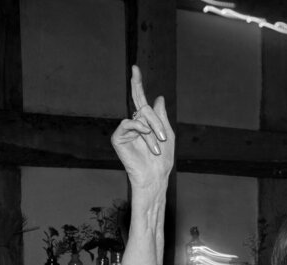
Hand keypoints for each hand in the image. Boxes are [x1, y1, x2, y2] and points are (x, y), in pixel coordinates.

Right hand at [111, 66, 174, 193]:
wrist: (155, 176)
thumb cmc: (163, 159)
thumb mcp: (168, 134)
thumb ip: (162, 116)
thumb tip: (158, 97)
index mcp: (145, 120)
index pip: (140, 98)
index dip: (137, 83)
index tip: (135, 68)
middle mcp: (133, 122)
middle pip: (143, 106)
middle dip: (156, 120)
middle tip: (164, 138)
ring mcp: (125, 130)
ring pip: (140, 115)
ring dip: (153, 131)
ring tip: (158, 148)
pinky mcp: (118, 138)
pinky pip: (128, 123)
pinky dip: (139, 128)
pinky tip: (146, 135)